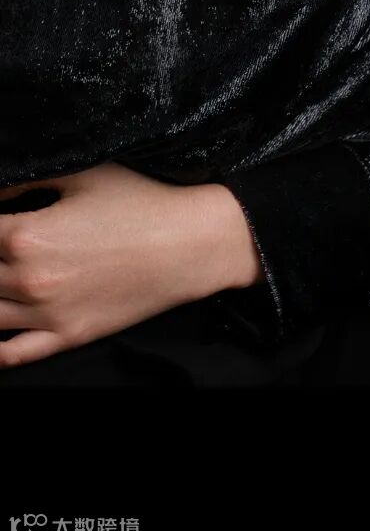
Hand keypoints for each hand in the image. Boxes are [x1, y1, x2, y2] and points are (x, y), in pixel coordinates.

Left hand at [0, 162, 262, 368]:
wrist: (189, 243)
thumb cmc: (141, 202)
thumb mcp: (84, 176)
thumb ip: (30, 182)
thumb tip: (0, 191)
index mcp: (27, 234)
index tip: (0, 219)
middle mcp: (28, 278)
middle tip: (4, 248)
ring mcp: (46, 314)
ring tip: (4, 279)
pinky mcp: (67, 336)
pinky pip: (11, 355)